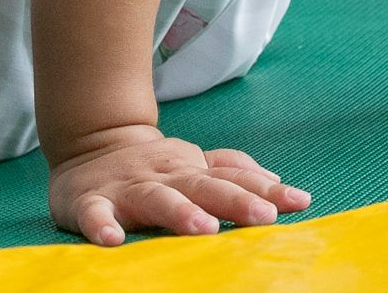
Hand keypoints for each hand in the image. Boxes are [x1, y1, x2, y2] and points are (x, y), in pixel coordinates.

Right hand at [47, 126, 310, 245]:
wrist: (89, 145)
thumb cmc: (154, 167)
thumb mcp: (195, 163)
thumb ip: (234, 170)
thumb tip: (277, 181)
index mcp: (193, 169)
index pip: (235, 179)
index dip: (265, 191)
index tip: (298, 202)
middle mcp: (166, 176)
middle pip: (204, 186)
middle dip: (235, 201)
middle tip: (263, 216)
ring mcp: (128, 188)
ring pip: (157, 198)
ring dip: (180, 212)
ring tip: (203, 228)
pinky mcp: (91, 201)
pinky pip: (95, 213)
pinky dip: (100, 225)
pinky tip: (111, 240)